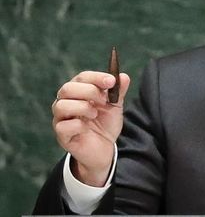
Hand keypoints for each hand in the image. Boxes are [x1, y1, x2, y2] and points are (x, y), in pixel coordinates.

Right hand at [52, 71, 130, 185]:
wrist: (105, 148)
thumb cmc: (105, 123)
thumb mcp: (115, 106)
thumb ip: (118, 91)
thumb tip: (123, 76)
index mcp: (78, 92)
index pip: (81, 77)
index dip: (96, 77)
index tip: (111, 81)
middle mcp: (65, 102)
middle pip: (67, 88)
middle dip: (89, 91)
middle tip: (103, 100)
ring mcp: (61, 119)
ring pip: (61, 105)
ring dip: (82, 108)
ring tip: (94, 114)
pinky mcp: (61, 135)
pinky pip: (63, 126)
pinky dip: (79, 125)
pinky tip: (87, 128)